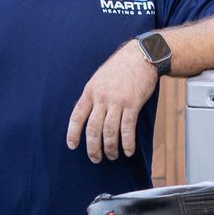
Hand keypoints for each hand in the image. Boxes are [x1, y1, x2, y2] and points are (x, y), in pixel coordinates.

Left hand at [67, 42, 157, 162]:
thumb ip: (93, 96)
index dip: (73, 133)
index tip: (72, 146)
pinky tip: (128, 151)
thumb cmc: (120, 68)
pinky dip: (127, 143)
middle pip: (93, 129)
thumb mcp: (99, 78)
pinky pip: (127, 128)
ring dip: (110, 148)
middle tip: (95, 158)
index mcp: (90, 91)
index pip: (77, 116)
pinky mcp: (132, 104)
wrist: (140, 56)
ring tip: (111, 156)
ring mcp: (117, 101)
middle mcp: (101, 98)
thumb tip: (88, 115)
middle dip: (93, 148)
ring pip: (110, 132)